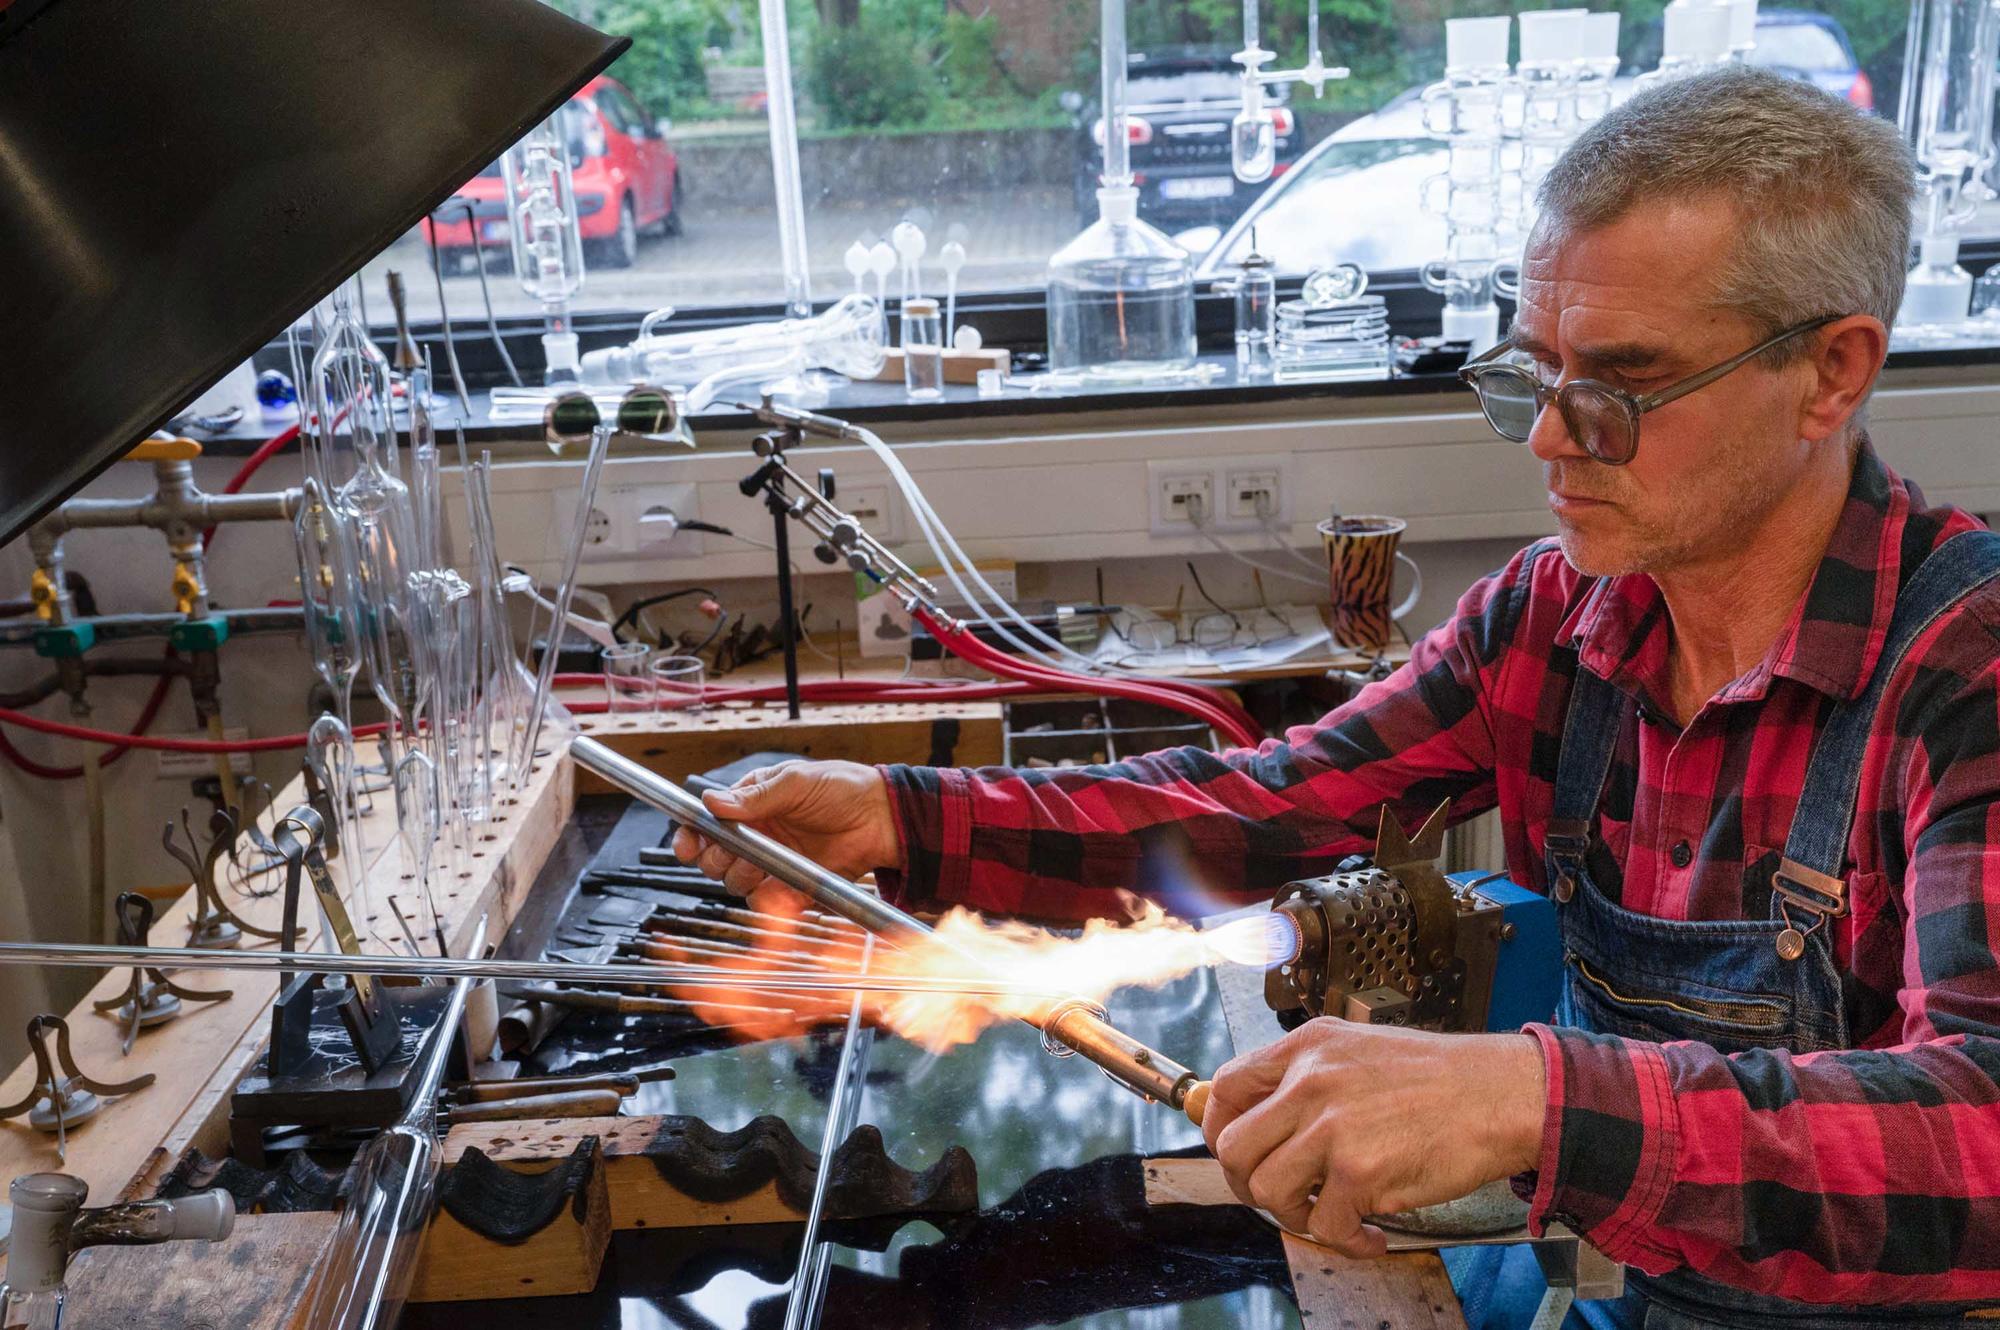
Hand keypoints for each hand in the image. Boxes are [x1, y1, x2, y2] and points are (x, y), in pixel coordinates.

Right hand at [668, 760, 902, 915]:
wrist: (881, 818)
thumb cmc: (842, 788)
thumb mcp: (796, 782)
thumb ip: (754, 796)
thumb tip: (713, 802)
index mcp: (751, 804)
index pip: (707, 823)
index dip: (692, 836)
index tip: (687, 845)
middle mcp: (757, 835)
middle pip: (714, 858)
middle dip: (715, 859)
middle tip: (732, 852)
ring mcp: (773, 860)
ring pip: (735, 882)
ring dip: (740, 877)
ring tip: (759, 865)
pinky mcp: (791, 883)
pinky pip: (767, 899)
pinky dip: (769, 896)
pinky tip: (780, 883)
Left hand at [1200, 1019, 1546, 1257]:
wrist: (1500, 1094)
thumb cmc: (1440, 1077)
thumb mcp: (1357, 1049)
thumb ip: (1308, 1075)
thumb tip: (1264, 1116)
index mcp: (1307, 1047)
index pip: (1226, 1086)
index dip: (1217, 1127)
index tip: (1231, 1149)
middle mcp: (1311, 1081)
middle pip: (1233, 1146)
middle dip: (1246, 1182)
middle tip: (1276, 1194)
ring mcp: (1333, 1126)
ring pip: (1267, 1190)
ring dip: (1293, 1214)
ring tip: (1327, 1213)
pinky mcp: (1361, 1170)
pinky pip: (1326, 1224)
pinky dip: (1346, 1241)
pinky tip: (1369, 1234)